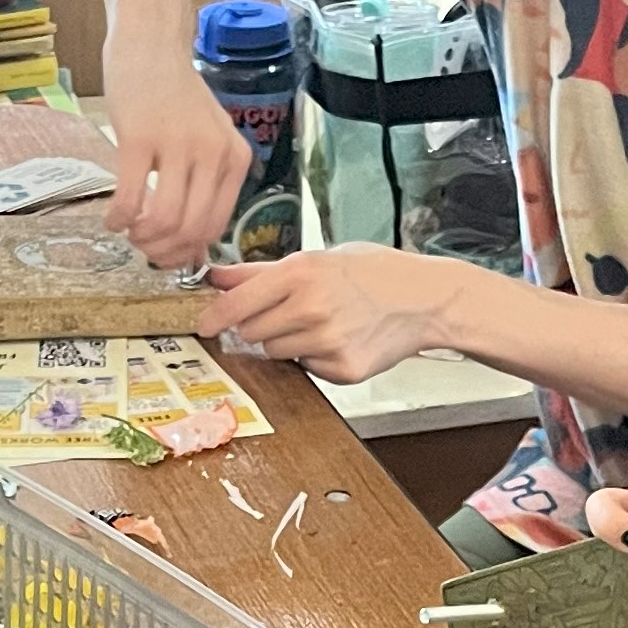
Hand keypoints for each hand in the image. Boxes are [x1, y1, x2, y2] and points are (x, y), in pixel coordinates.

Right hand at [103, 30, 252, 265]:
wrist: (152, 45)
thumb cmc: (175, 95)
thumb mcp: (208, 138)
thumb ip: (206, 183)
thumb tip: (192, 243)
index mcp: (235, 158)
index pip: (216, 226)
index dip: (188, 251)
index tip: (168, 255)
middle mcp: (213, 153)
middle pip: (191, 229)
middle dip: (164, 250)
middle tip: (143, 247)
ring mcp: (177, 144)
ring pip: (164, 220)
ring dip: (141, 238)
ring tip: (128, 231)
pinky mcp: (139, 138)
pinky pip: (129, 198)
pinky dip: (118, 218)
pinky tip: (112, 218)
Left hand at [193, 244, 443, 382]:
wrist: (423, 299)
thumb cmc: (372, 272)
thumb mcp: (317, 258)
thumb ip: (260, 272)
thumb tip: (214, 276)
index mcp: (300, 274)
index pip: (237, 304)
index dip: (215, 316)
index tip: (203, 325)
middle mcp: (311, 308)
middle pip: (251, 332)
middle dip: (261, 325)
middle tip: (290, 312)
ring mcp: (327, 341)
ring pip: (275, 353)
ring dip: (287, 342)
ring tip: (321, 323)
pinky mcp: (342, 368)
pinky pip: (305, 368)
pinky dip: (314, 358)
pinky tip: (340, 338)